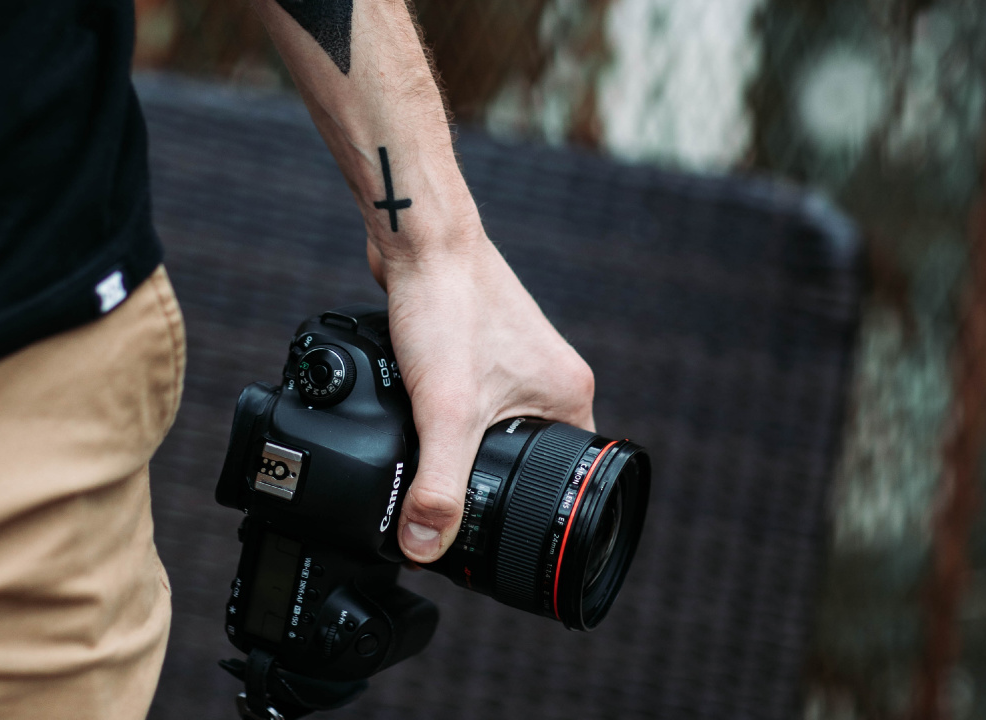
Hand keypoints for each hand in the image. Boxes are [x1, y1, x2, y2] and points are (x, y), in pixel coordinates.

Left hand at [368, 233, 595, 562]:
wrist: (417, 240)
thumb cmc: (447, 306)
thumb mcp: (445, 412)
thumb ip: (438, 486)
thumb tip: (424, 549)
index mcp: (568, 396)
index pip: (567, 477)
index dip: (531, 513)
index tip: (493, 536)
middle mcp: (550, 378)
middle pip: (527, 457)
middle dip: (489, 482)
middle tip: (451, 502)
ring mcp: (515, 361)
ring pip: (494, 428)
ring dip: (464, 448)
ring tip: (432, 459)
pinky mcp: (478, 348)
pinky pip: (468, 400)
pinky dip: (444, 417)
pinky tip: (417, 422)